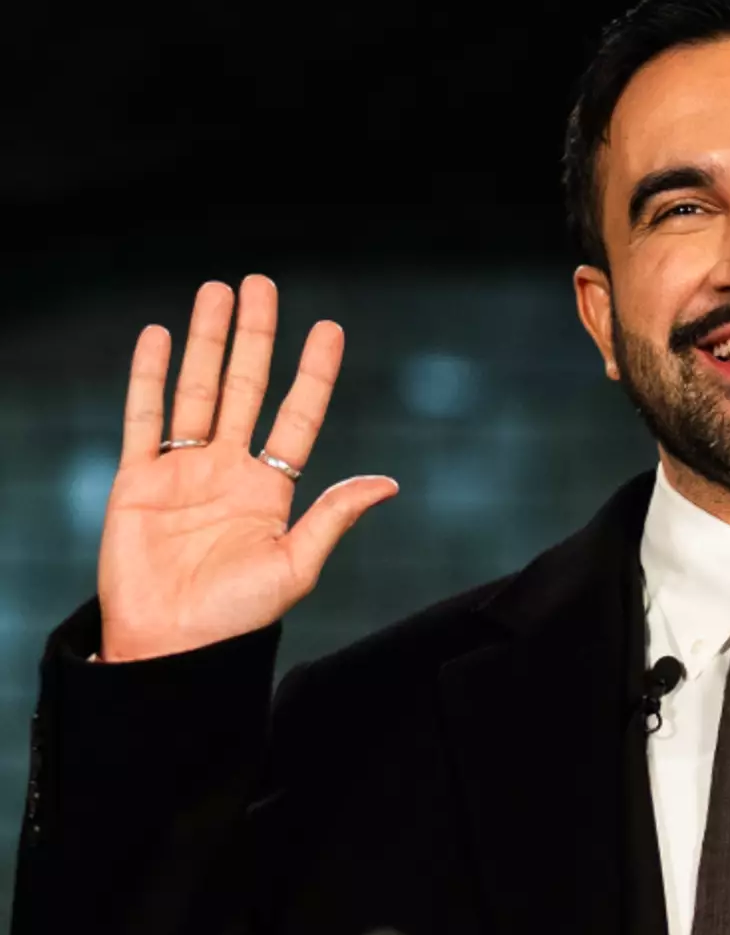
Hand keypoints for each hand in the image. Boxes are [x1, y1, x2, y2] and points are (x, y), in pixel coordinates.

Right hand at [98, 275, 398, 661]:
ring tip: (217, 292)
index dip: (313, 374)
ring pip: (197, 391)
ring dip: (207, 342)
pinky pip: (143, 418)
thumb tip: (388, 483)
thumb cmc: (233, 622)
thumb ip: (333, 518)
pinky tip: (158, 337)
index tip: (328, 328)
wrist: (168, 649)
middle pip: (245, 389)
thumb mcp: (295, 568)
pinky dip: (149, 376)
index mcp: (270, 492)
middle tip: (262, 284)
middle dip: (254, 337)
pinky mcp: (137, 481)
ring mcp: (182, 473)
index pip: (296, 417)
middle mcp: (228, 473)